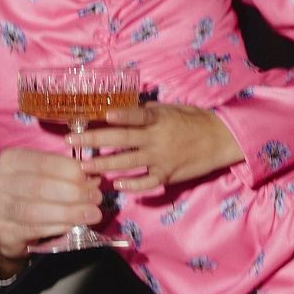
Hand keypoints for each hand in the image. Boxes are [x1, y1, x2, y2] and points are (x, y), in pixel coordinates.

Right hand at [0, 145, 103, 274]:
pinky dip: (57, 227)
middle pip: (40, 186)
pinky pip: (34, 229)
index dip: (71, 171)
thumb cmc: (28, 197)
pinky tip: (73, 225)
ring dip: (69, 212)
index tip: (91, 179)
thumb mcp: (42, 177)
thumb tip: (92, 179)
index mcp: (10, 160)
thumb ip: (64, 175)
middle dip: (73, 193)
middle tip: (95, 199)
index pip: (44, 162)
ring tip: (91, 214)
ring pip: (37, 210)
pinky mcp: (2, 232)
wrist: (3, 228)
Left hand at [75, 102, 246, 192]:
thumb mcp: (172, 108)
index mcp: (158, 118)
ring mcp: (161, 158)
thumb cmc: (194, 120)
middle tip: (72, 140)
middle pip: (122, 140)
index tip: (102, 114)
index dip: (120, 115)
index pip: (136, 115)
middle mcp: (157, 138)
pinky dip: (131, 184)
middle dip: (94, 140)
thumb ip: (149, 112)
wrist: (220, 139)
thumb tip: (128, 111)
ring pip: (127, 163)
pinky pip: (146, 182)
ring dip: (103, 165)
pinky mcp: (167, 175)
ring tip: (84, 166)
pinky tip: (116, 185)